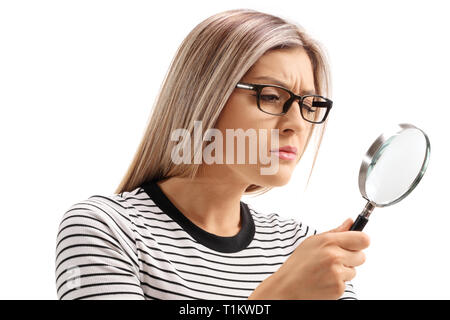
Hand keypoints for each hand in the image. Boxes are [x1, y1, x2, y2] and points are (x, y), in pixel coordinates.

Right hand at [248, 218, 369, 299]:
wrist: (288, 286)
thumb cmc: (299, 263)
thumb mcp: (313, 242)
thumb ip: (335, 232)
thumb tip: (350, 222)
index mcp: (329, 241)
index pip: (363, 239)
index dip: (361, 241)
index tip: (357, 244)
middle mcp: (335, 256)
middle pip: (362, 256)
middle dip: (351, 258)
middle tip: (335, 260)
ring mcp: (337, 273)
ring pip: (354, 271)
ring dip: (344, 271)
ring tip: (326, 271)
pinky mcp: (338, 288)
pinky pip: (347, 283)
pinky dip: (338, 283)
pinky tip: (324, 280)